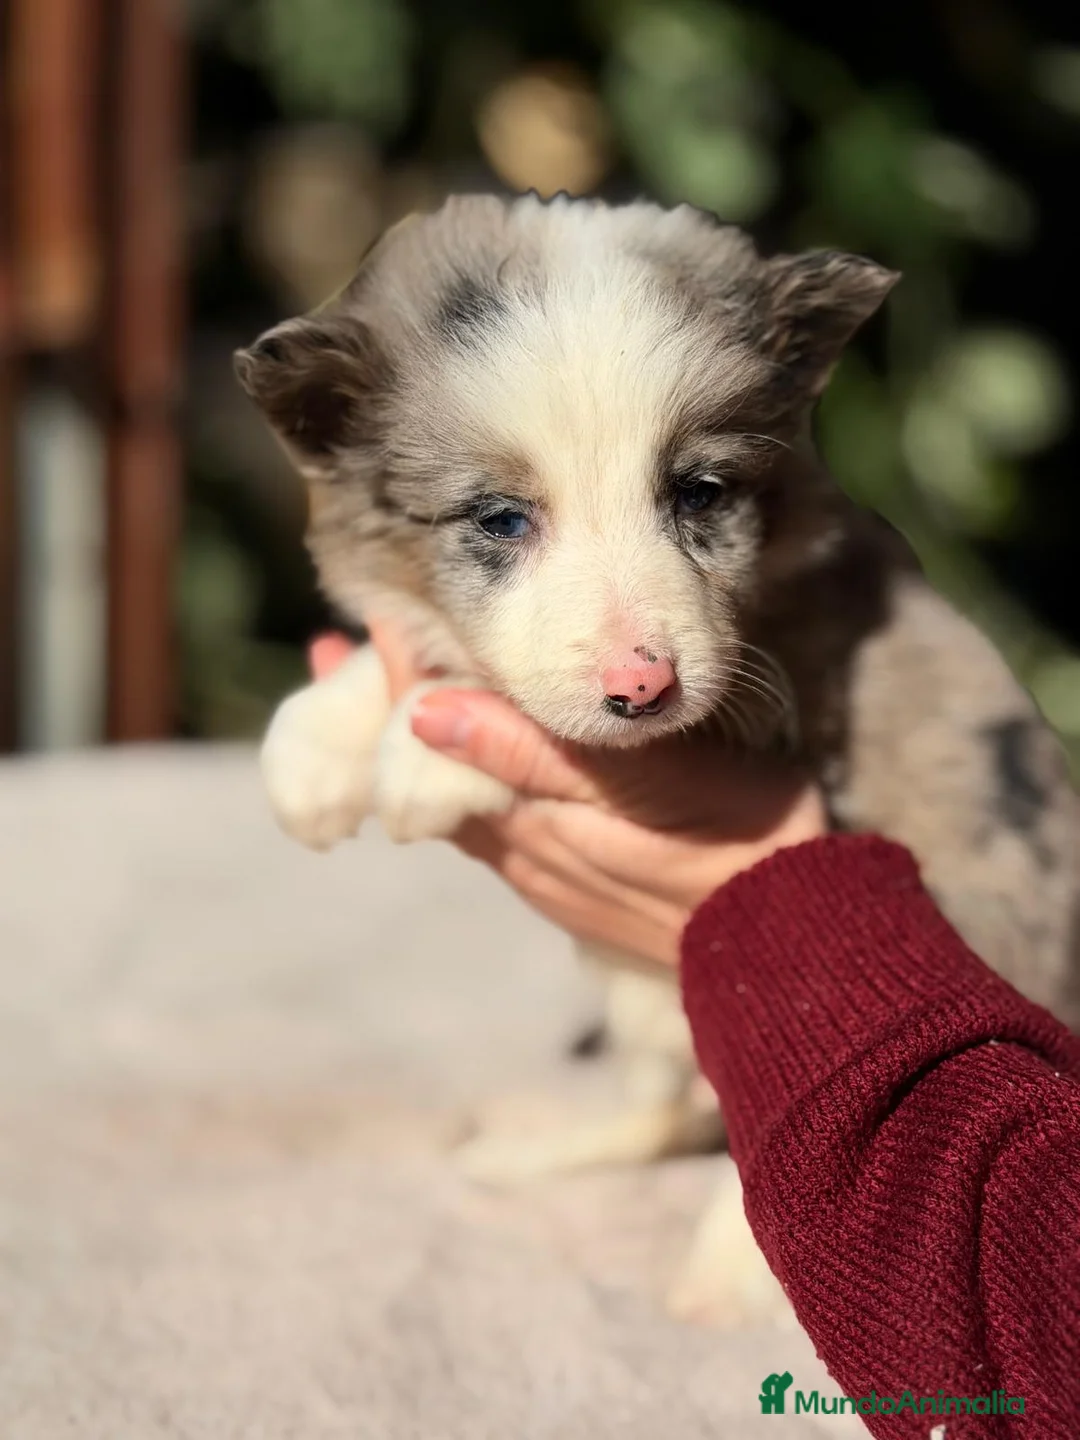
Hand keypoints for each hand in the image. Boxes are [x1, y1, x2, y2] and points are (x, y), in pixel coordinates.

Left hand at [309, 627, 827, 969]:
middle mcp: (522, 849)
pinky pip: (502, 826)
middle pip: (428, 771)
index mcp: (527, 817)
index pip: (434, 738)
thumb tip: (425, 712)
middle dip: (387, 714)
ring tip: (392, 700)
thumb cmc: (732, 849)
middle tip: (338, 658)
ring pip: (463, 799)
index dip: (392, 682)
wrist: (792, 947)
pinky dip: (473, 780)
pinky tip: (483, 765)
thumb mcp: (643, 788)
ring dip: (425, 747)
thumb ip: (533, 752)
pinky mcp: (579, 885)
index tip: (348, 636)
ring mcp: (548, 872)